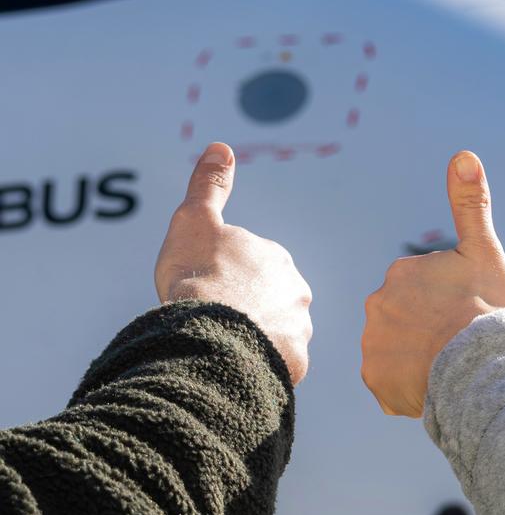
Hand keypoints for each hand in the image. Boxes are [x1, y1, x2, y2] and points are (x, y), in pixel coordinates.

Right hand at [155, 143, 312, 383]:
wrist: (212, 334)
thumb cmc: (197, 278)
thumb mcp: (194, 222)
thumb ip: (209, 187)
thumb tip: (221, 147)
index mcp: (275, 256)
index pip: (250, 268)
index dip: (222, 280)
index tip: (203, 291)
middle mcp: (297, 290)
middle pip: (268, 301)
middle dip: (246, 310)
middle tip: (213, 321)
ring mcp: (299, 329)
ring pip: (275, 334)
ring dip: (256, 340)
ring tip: (224, 348)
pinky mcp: (295, 363)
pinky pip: (277, 364)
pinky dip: (261, 366)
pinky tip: (236, 367)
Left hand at [361, 150, 504, 416]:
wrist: (483, 368)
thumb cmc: (487, 310)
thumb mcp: (483, 252)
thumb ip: (470, 204)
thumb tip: (462, 154)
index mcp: (401, 272)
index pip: (422, 291)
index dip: (448, 304)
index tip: (465, 314)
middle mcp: (377, 304)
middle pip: (406, 320)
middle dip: (428, 332)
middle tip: (457, 343)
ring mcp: (373, 344)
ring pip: (397, 352)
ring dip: (416, 360)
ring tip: (448, 367)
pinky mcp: (375, 380)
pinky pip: (389, 384)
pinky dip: (407, 388)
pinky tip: (434, 386)